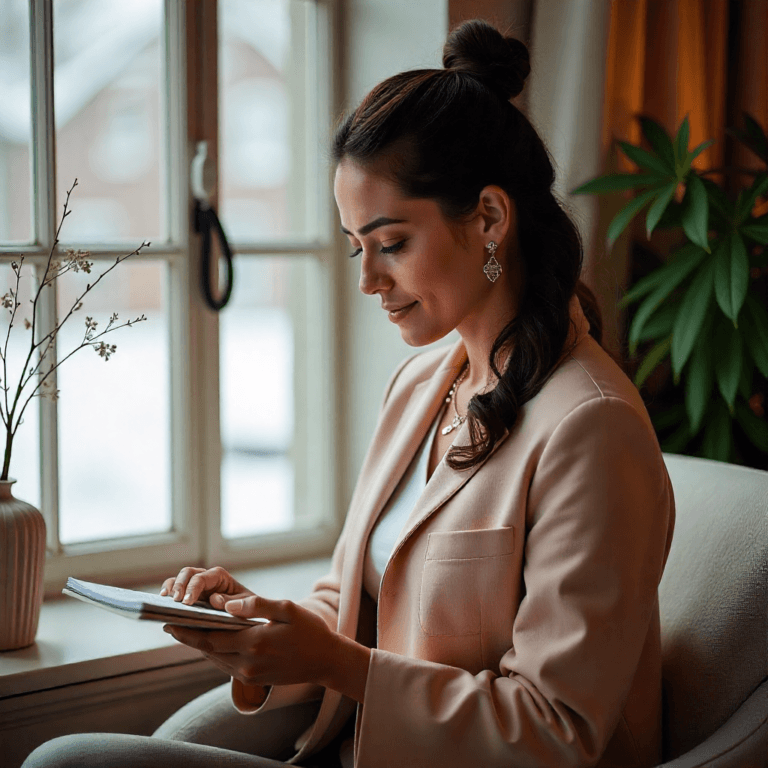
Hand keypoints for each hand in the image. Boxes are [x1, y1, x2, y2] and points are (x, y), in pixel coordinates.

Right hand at [159, 565, 253, 608]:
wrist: (247, 618)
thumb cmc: (249, 608)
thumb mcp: (252, 605)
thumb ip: (242, 603)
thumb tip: (216, 600)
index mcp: (220, 577)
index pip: (203, 577)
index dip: (194, 587)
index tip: (188, 602)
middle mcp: (205, 580)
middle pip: (187, 573)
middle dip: (180, 585)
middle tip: (176, 601)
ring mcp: (195, 589)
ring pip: (177, 581)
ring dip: (170, 588)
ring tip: (164, 601)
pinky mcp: (188, 599)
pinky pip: (174, 594)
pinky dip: (167, 596)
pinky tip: (164, 608)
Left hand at [163, 594, 341, 689]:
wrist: (326, 661)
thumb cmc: (310, 630)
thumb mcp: (287, 609)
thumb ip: (256, 605)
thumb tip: (226, 603)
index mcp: (255, 643)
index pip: (211, 638)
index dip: (188, 631)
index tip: (169, 621)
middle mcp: (248, 663)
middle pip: (208, 650)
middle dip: (188, 637)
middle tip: (170, 624)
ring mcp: (250, 675)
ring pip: (216, 660)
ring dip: (200, 646)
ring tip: (186, 630)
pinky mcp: (254, 680)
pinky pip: (227, 666)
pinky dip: (215, 653)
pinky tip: (211, 641)